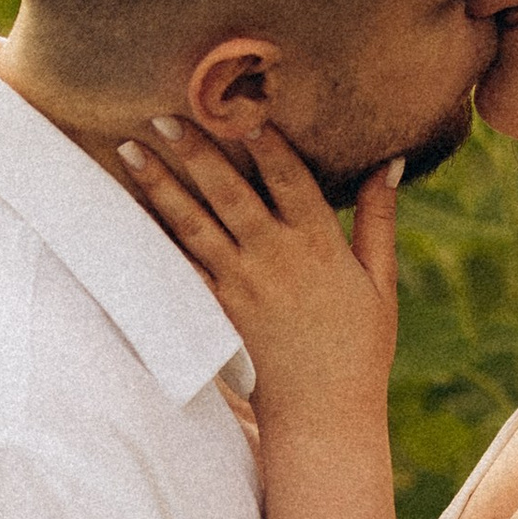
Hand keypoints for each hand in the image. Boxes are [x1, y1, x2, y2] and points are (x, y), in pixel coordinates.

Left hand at [118, 117, 398, 420]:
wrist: (324, 412)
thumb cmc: (360, 346)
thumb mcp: (381, 281)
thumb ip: (379, 219)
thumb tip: (389, 163)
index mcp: (319, 243)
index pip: (289, 177)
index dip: (266, 140)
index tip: (243, 106)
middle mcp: (275, 257)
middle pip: (229, 191)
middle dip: (194, 150)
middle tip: (161, 115)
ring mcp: (241, 285)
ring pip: (192, 224)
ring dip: (159, 185)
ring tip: (129, 150)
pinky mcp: (218, 311)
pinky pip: (180, 267)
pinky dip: (153, 238)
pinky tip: (130, 213)